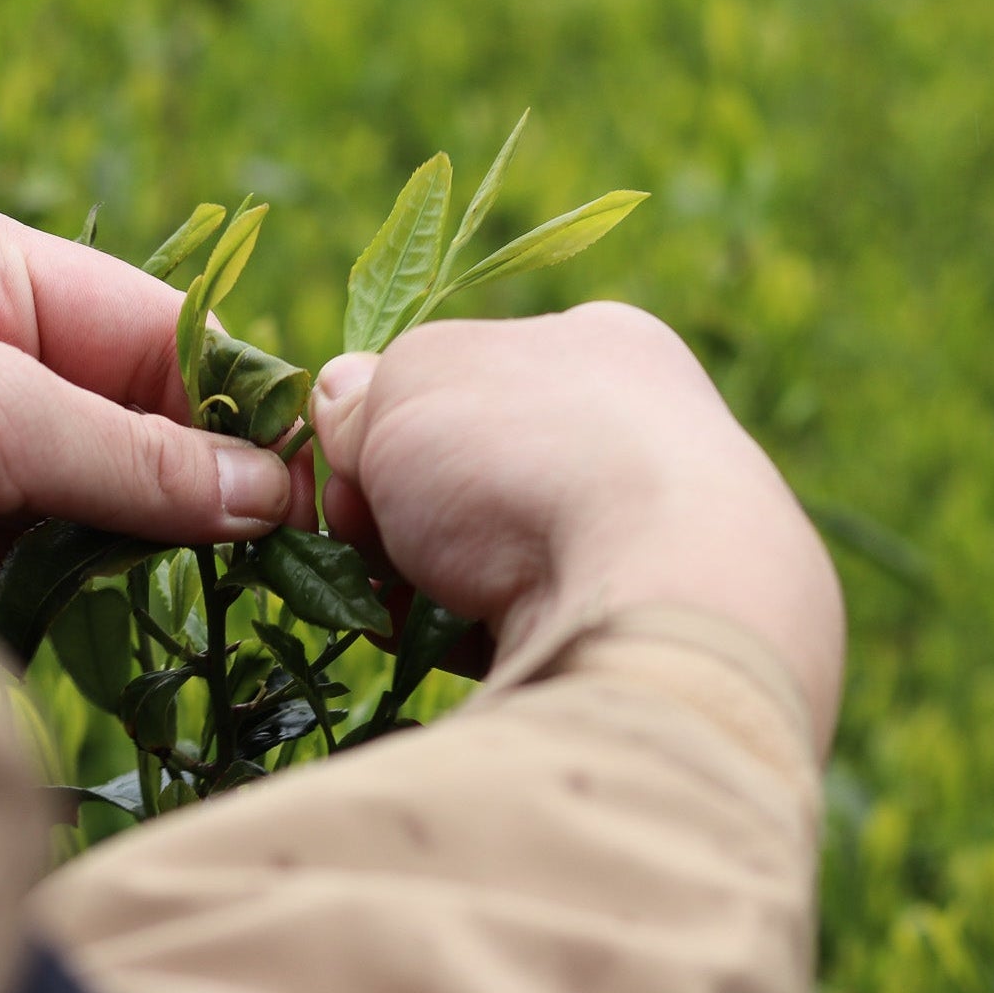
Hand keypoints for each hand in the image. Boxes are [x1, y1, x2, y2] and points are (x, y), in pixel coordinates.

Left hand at [0, 197, 313, 604]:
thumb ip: (128, 453)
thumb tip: (273, 492)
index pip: (154, 328)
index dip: (236, 400)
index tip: (315, 480)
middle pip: (138, 424)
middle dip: (196, 490)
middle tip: (286, 559)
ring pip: (101, 510)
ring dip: (141, 556)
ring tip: (212, 596)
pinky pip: (46, 576)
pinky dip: (81, 606)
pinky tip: (125, 629)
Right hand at [312, 302, 842, 750]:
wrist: (652, 598)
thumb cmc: (523, 457)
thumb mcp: (407, 384)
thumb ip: (364, 390)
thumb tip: (340, 401)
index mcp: (604, 346)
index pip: (471, 372)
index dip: (393, 420)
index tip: (352, 464)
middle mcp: (643, 433)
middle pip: (476, 471)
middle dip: (405, 512)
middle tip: (365, 539)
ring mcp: (653, 537)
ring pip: (496, 557)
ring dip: (429, 580)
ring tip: (397, 603)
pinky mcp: (647, 630)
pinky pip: (529, 627)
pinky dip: (474, 638)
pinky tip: (444, 646)